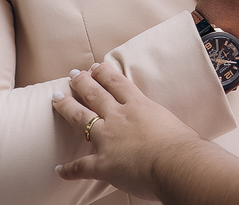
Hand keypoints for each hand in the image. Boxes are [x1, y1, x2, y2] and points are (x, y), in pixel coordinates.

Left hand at [53, 63, 204, 200]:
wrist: (177, 163)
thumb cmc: (183, 145)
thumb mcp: (171, 122)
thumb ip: (160, 122)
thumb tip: (163, 129)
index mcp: (138, 105)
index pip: (116, 82)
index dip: (102, 73)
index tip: (94, 67)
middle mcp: (119, 117)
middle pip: (94, 94)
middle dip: (81, 83)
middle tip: (72, 75)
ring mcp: (108, 139)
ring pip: (81, 118)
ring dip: (66, 107)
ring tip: (56, 98)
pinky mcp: (103, 163)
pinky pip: (80, 166)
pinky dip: (68, 169)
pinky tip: (59, 170)